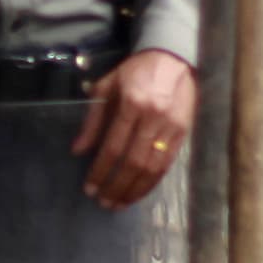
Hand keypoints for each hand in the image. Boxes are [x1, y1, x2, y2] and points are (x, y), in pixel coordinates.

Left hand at [72, 49, 198, 208]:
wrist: (173, 58)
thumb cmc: (135, 72)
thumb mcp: (106, 88)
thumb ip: (93, 120)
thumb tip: (78, 151)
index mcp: (133, 104)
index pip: (114, 147)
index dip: (101, 171)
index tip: (89, 188)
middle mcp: (154, 118)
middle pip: (134, 162)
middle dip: (117, 186)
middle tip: (103, 202)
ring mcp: (172, 127)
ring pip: (154, 168)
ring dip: (135, 189)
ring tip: (119, 203)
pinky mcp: (184, 133)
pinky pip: (167, 164)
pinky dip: (152, 181)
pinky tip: (139, 191)